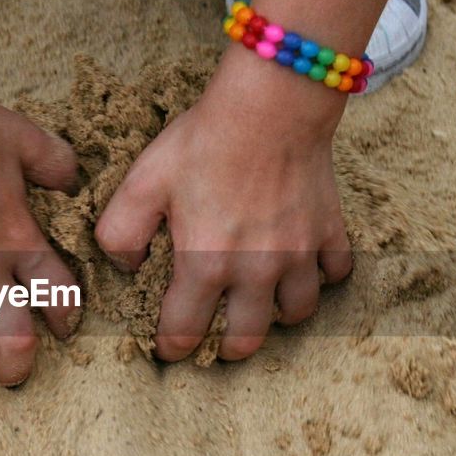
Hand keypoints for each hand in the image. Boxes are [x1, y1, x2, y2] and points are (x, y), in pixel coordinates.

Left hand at [95, 50, 352, 361]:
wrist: (270, 106)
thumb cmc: (203, 141)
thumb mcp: (142, 181)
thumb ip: (120, 232)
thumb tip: (126, 266)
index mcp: (205, 263)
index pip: (185, 330)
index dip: (172, 346)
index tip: (169, 348)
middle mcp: (255, 271)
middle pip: (248, 337)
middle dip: (229, 348)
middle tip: (220, 342)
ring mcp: (298, 254)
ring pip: (297, 312)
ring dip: (279, 317)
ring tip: (264, 306)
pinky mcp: (329, 231)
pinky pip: (336, 272)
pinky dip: (323, 277)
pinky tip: (306, 266)